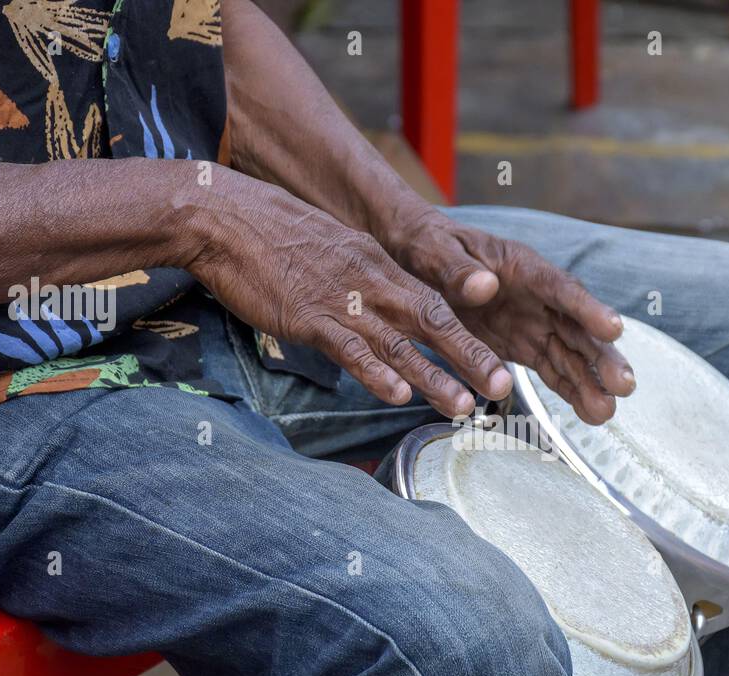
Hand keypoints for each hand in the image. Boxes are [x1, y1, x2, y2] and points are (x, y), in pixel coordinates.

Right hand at [187, 175, 512, 418]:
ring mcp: (340, 299)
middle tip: (505, 387)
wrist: (223, 214)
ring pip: (399, 342)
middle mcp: (370, 281)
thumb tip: (375, 314)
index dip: (468, 333)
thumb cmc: (271, 235)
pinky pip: (348, 347)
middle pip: (434, 321)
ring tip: (463, 407)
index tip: (495, 359)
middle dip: (472, 356)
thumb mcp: (330, 253)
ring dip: (433, 376)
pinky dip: (373, 371)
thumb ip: (358, 283)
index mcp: (378, 266)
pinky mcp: (307, 316)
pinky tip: (395, 394)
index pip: (434, 301)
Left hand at [382, 208, 634, 424]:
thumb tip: (485, 286)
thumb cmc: (425, 247)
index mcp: (521, 266)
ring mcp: (533, 323)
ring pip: (570, 354)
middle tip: (624, 385)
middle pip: (576, 326)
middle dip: (601, 356)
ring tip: (606, 414)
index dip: (587, 308)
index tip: (613, 329)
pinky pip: (551, 369)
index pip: (559, 288)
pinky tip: (590, 413)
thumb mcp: (431, 252)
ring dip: (590, 383)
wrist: (414, 257)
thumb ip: (455, 269)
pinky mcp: (522, 346)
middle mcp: (537, 296)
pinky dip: (570, 390)